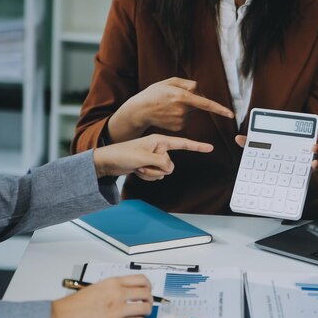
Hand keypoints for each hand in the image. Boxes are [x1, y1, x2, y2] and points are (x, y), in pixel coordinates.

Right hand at [50, 275, 152, 317]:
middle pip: (146, 294)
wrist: (61, 317)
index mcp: (113, 283)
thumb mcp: (98, 287)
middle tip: (146, 303)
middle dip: (149, 299)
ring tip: (141, 314)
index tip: (147, 290)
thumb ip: (114, 287)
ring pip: (145, 308)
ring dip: (146, 312)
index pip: (142, 280)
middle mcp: (117, 294)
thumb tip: (130, 291)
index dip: (148, 286)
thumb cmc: (75, 304)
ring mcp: (117, 310)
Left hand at [93, 134, 213, 180]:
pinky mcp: (149, 166)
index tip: (210, 147)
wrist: (107, 162)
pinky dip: (147, 176)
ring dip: (151, 173)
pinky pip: (156, 176)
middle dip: (157, 168)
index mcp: (159, 141)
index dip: (197, 146)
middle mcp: (158, 148)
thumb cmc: (122, 154)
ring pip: (163, 173)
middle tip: (142, 163)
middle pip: (170, 164)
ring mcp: (154, 158)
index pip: (183, 143)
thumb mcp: (144, 157)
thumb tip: (170, 167)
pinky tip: (137, 170)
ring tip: (138, 166)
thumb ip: (161, 162)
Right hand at [108, 78, 233, 141]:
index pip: (206, 104)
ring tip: (168, 105)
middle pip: (198, 103)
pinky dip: (180, 115)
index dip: (220, 109)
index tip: (230, 114)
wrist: (140, 111)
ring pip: (191, 112)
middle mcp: (183, 110)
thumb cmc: (154, 93)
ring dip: (185, 107)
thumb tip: (200, 92)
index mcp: (182, 97)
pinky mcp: (178, 127)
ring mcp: (181, 121)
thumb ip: (188, 84)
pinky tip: (168, 113)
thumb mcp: (170, 81)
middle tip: (176, 96)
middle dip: (193, 99)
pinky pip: (186, 119)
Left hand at [235, 132, 317, 171]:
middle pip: (317, 149)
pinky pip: (308, 176)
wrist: (274, 183)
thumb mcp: (261, 151)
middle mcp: (304, 155)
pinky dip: (310, 174)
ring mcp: (304, 167)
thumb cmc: (271, 161)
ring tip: (313, 162)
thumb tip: (238, 138)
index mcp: (296, 145)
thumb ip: (252, 144)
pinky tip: (309, 171)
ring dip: (316, 161)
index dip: (316, 136)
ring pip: (316, 162)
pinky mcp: (301, 178)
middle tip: (314, 146)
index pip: (308, 138)